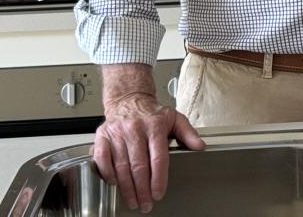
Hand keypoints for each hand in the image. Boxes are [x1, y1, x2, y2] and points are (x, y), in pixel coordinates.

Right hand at [93, 91, 205, 212]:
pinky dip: (107, 173)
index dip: (158, 179)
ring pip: (121, 165)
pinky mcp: (102, 136)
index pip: (158, 157)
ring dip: (126, 187)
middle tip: (145, 203)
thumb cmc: (152, 114)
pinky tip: (114, 183)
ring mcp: (117, 133)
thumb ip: (188, 133)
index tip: (158, 193)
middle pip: (139, 165)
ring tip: (133, 200)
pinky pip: (102, 159)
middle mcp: (135, 129)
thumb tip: (200, 145)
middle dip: (142, 189)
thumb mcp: (174, 118)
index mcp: (155, 126)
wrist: (129, 99)